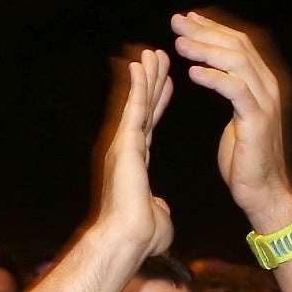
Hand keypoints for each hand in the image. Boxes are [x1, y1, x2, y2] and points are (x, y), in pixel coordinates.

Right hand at [83, 45, 175, 264]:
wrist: (128, 239)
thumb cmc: (141, 235)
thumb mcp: (156, 216)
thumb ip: (158, 206)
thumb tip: (161, 209)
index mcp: (135, 162)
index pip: (150, 124)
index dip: (158, 102)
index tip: (166, 83)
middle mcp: (128, 149)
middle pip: (144, 107)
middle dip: (152, 80)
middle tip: (159, 56)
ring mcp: (125, 144)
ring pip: (139, 102)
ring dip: (146, 75)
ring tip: (154, 52)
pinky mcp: (126, 143)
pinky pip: (134, 108)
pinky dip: (138, 85)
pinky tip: (142, 64)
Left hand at [168, 9, 291, 233]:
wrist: (263, 192)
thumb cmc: (245, 158)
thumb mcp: (236, 116)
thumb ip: (229, 89)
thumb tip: (210, 70)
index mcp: (262, 82)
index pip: (238, 43)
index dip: (212, 28)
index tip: (187, 19)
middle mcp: (268, 85)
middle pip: (237, 45)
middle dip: (205, 31)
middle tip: (177, 21)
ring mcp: (266, 101)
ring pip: (236, 62)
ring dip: (205, 49)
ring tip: (179, 43)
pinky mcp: (258, 119)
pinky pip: (235, 89)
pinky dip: (213, 77)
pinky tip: (192, 72)